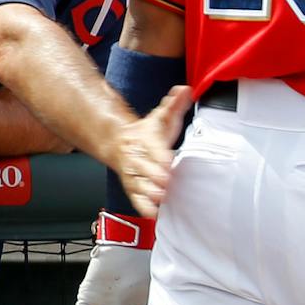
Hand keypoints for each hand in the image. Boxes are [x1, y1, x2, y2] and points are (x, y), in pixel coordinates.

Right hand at [109, 83, 192, 216]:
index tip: (167, 163)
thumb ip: (174, 104)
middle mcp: (137, 158)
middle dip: (154, 176)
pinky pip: (135, 198)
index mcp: (146, 140)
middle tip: (165, 183)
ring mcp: (133, 174)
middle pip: (144, 168)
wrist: (120, 142)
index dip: (159, 156)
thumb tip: (185, 89)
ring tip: (159, 200)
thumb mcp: (161, 116)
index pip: (153, 148)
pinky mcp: (132, 187)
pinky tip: (152, 214)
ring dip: (147, 193)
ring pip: (138, 184)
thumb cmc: (147, 133)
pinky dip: (143, 207)